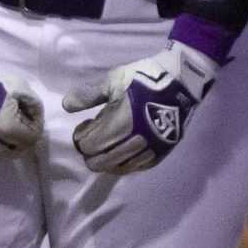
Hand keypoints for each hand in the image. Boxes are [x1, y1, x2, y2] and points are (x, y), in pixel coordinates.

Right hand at [0, 12, 41, 156]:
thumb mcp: (17, 85)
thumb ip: (31, 104)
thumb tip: (33, 122)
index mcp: (4, 127)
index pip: (29, 139)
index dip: (32, 128)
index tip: (27, 117)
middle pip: (12, 152)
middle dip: (18, 141)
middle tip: (16, 127)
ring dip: (1, 147)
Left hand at [63, 41, 217, 175]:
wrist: (182, 81)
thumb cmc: (145, 78)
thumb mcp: (113, 80)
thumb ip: (88, 95)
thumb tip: (66, 106)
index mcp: (118, 126)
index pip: (88, 147)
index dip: (81, 137)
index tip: (85, 124)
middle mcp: (132, 145)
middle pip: (99, 163)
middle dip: (91, 151)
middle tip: (94, 134)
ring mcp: (148, 151)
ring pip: (117, 169)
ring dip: (107, 158)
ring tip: (110, 140)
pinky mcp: (161, 153)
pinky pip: (136, 168)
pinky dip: (125, 162)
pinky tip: (124, 149)